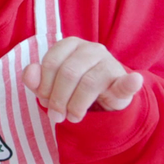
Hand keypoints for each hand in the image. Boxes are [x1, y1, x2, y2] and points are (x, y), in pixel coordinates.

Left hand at [21, 37, 142, 123]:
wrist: (103, 100)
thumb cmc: (72, 89)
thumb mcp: (50, 85)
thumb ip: (37, 80)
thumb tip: (29, 73)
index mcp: (70, 45)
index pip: (52, 62)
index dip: (45, 86)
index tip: (45, 101)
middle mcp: (91, 49)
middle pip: (69, 73)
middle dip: (58, 98)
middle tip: (56, 116)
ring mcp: (109, 63)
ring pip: (88, 83)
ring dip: (76, 106)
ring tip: (73, 117)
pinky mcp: (123, 81)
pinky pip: (126, 82)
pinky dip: (130, 83)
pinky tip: (133, 81)